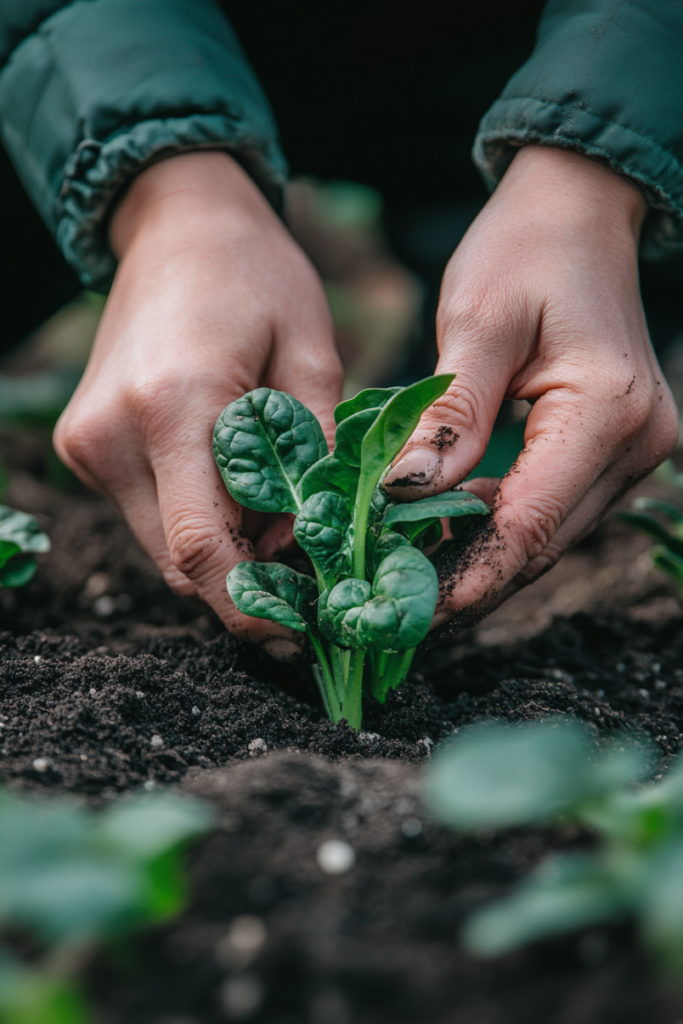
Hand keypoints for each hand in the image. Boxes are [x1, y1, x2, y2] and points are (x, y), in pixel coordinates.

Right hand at [54, 152, 341, 654]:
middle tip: (307, 581)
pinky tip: (237, 494)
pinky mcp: (85, 445)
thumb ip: (310, 459)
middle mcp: (113, 434)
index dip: (252, 605)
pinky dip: (195, 521)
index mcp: (175, 404)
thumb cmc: (258, 277)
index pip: (202, 548)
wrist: (178, 224)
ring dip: (222, 553)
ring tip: (279, 525)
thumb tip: (303, 543)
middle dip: (245, 585)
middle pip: (178, 563)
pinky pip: (147, 515)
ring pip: (161, 547)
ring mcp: (89, 443)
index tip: (301, 628)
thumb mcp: (313, 356)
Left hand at [384, 146, 677, 633]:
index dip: (474, 573)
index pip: (533, 521)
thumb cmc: (526, 249)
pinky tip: (451, 533)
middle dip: (473, 577)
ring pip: (549, 532)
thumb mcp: (476, 322)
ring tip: (413, 575)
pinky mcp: (612, 448)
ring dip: (485, 557)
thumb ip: (450, 414)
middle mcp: (636, 444)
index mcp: (607, 411)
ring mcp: (633, 450)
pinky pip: (552, 506)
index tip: (417, 611)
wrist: (578, 212)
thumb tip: (407, 494)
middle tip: (400, 604)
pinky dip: (502, 525)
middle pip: (545, 540)